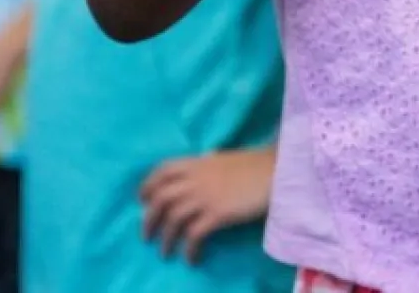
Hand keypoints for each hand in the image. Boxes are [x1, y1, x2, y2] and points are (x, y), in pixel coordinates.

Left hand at [141, 147, 274, 262]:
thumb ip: (210, 164)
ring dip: (165, 238)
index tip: (142, 199)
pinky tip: (191, 258)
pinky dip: (188, 249)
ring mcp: (206, 196)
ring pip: (173, 218)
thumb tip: (204, 164)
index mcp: (198, 162)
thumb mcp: (226, 159)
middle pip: (161, 197)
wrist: (276, 172)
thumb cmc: (255, 164)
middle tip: (146, 234)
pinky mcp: (217, 214)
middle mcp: (196, 178)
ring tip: (164, 253)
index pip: (162, 170)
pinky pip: (194, 235)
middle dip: (148, 218)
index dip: (148, 185)